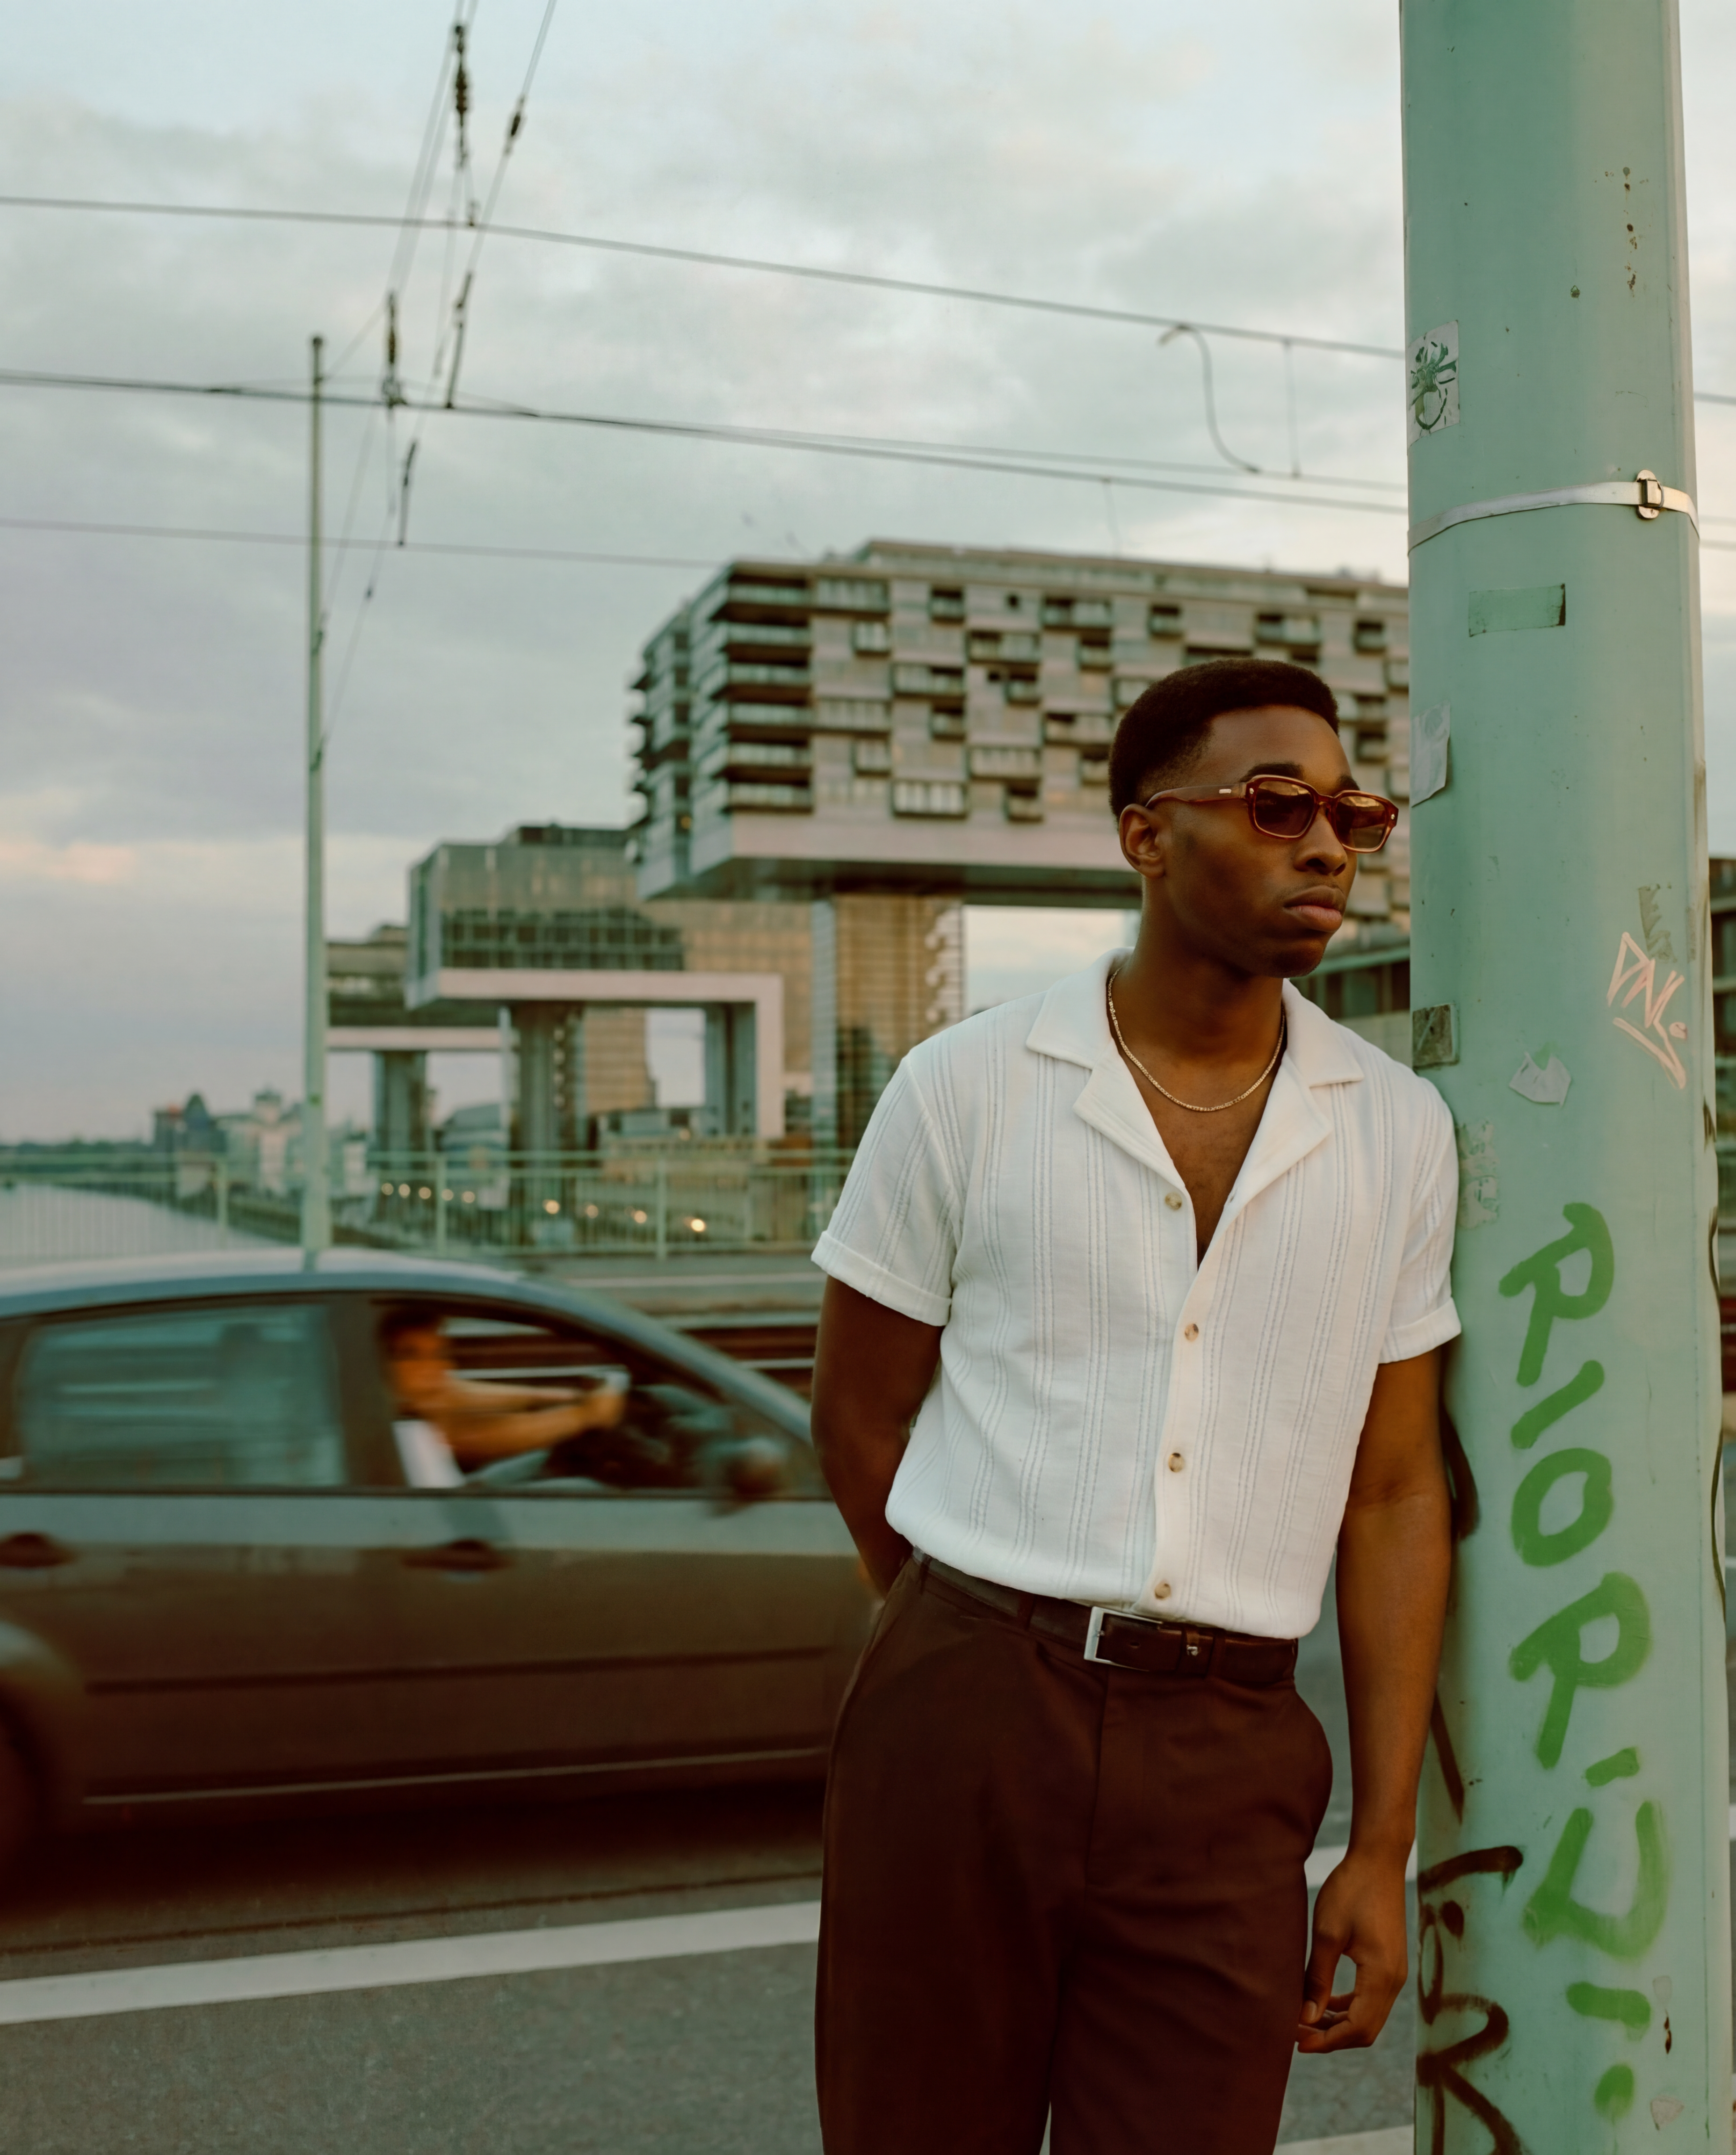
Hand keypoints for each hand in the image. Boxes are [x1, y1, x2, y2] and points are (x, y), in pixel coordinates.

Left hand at [1295, 1847, 1408, 2052]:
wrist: (1378, 1859)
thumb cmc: (1350, 1889)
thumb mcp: (1327, 1934)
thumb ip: (1317, 1978)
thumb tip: (1306, 2017)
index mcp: (1381, 1975)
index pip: (1357, 2028)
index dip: (1326, 2041)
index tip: (1296, 2042)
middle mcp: (1395, 1980)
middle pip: (1365, 2030)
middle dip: (1331, 2036)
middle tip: (1295, 2032)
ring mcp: (1395, 1973)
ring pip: (1368, 2016)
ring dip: (1338, 2023)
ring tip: (1304, 2019)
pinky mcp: (1389, 1964)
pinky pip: (1370, 1999)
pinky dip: (1348, 2007)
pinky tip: (1324, 2000)